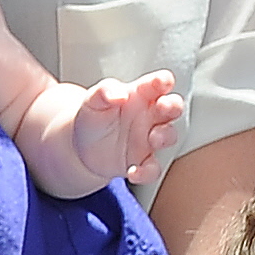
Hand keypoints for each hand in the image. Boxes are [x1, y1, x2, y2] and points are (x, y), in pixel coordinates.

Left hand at [64, 72, 184, 187]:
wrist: (81, 145)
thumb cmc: (94, 115)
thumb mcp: (93, 100)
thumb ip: (104, 92)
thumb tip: (119, 94)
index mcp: (141, 94)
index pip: (159, 83)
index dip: (163, 81)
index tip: (161, 82)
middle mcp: (150, 116)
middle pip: (172, 107)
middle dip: (173, 106)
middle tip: (164, 106)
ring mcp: (149, 139)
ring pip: (169, 136)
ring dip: (165, 136)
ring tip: (153, 138)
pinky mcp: (143, 162)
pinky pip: (153, 169)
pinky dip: (146, 172)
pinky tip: (133, 172)